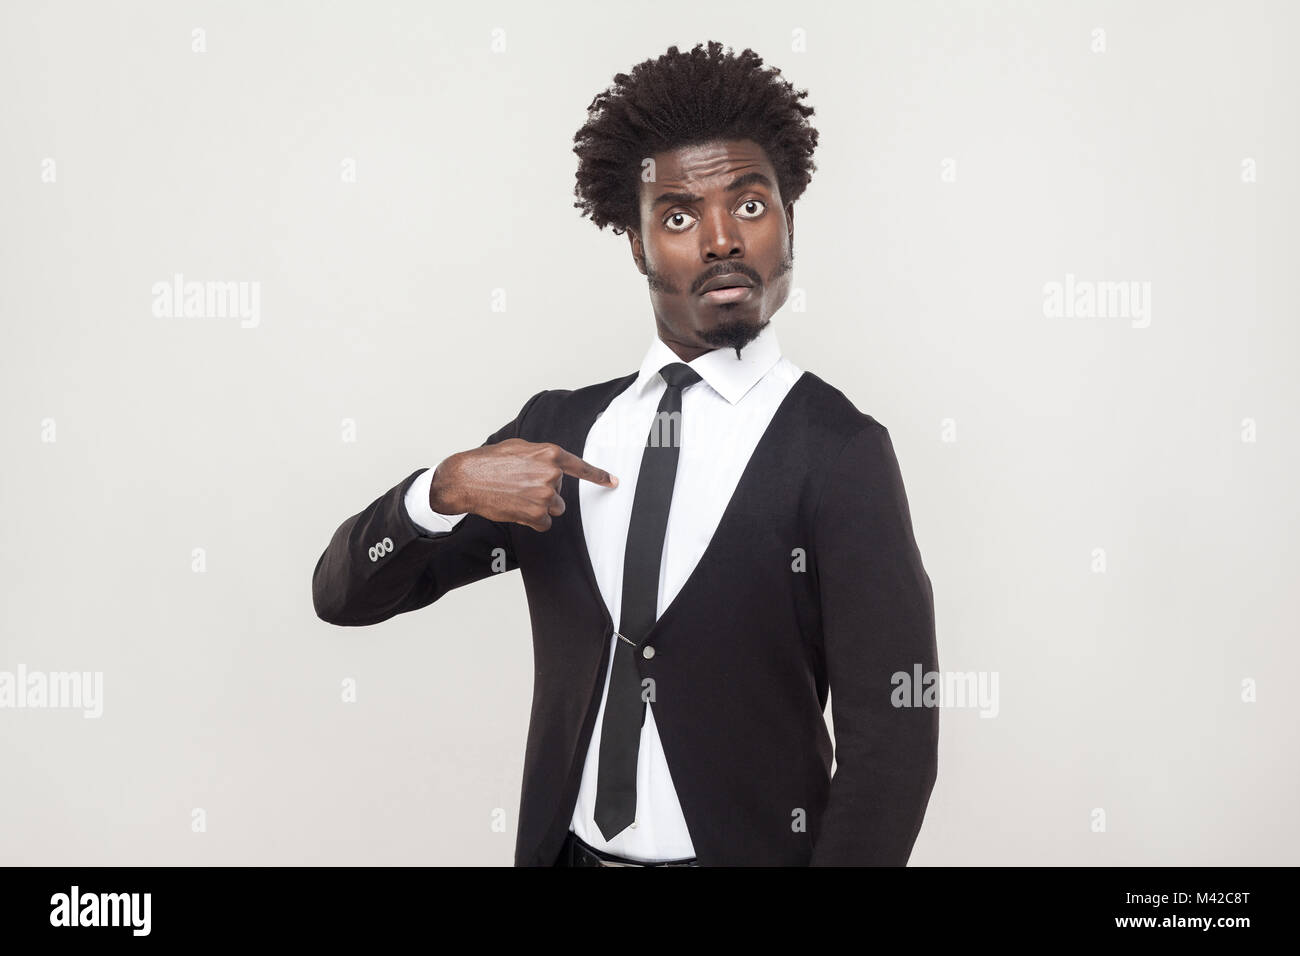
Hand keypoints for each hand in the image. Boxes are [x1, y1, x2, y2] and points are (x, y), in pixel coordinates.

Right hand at [430, 438, 617, 531]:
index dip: (599, 475)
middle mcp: (551, 474)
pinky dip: (533, 520)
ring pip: (554, 507)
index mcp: (549, 454)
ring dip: (540, 506)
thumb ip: (540, 455)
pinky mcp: (536, 514)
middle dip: (544, 490)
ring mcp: (545, 495)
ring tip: (517, 496)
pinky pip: (544, 523)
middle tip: (520, 485)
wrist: (466, 478)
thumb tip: (552, 464)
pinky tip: (516, 508)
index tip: (613, 482)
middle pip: (560, 491)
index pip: (580, 467)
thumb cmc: (488, 461)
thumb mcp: (519, 447)